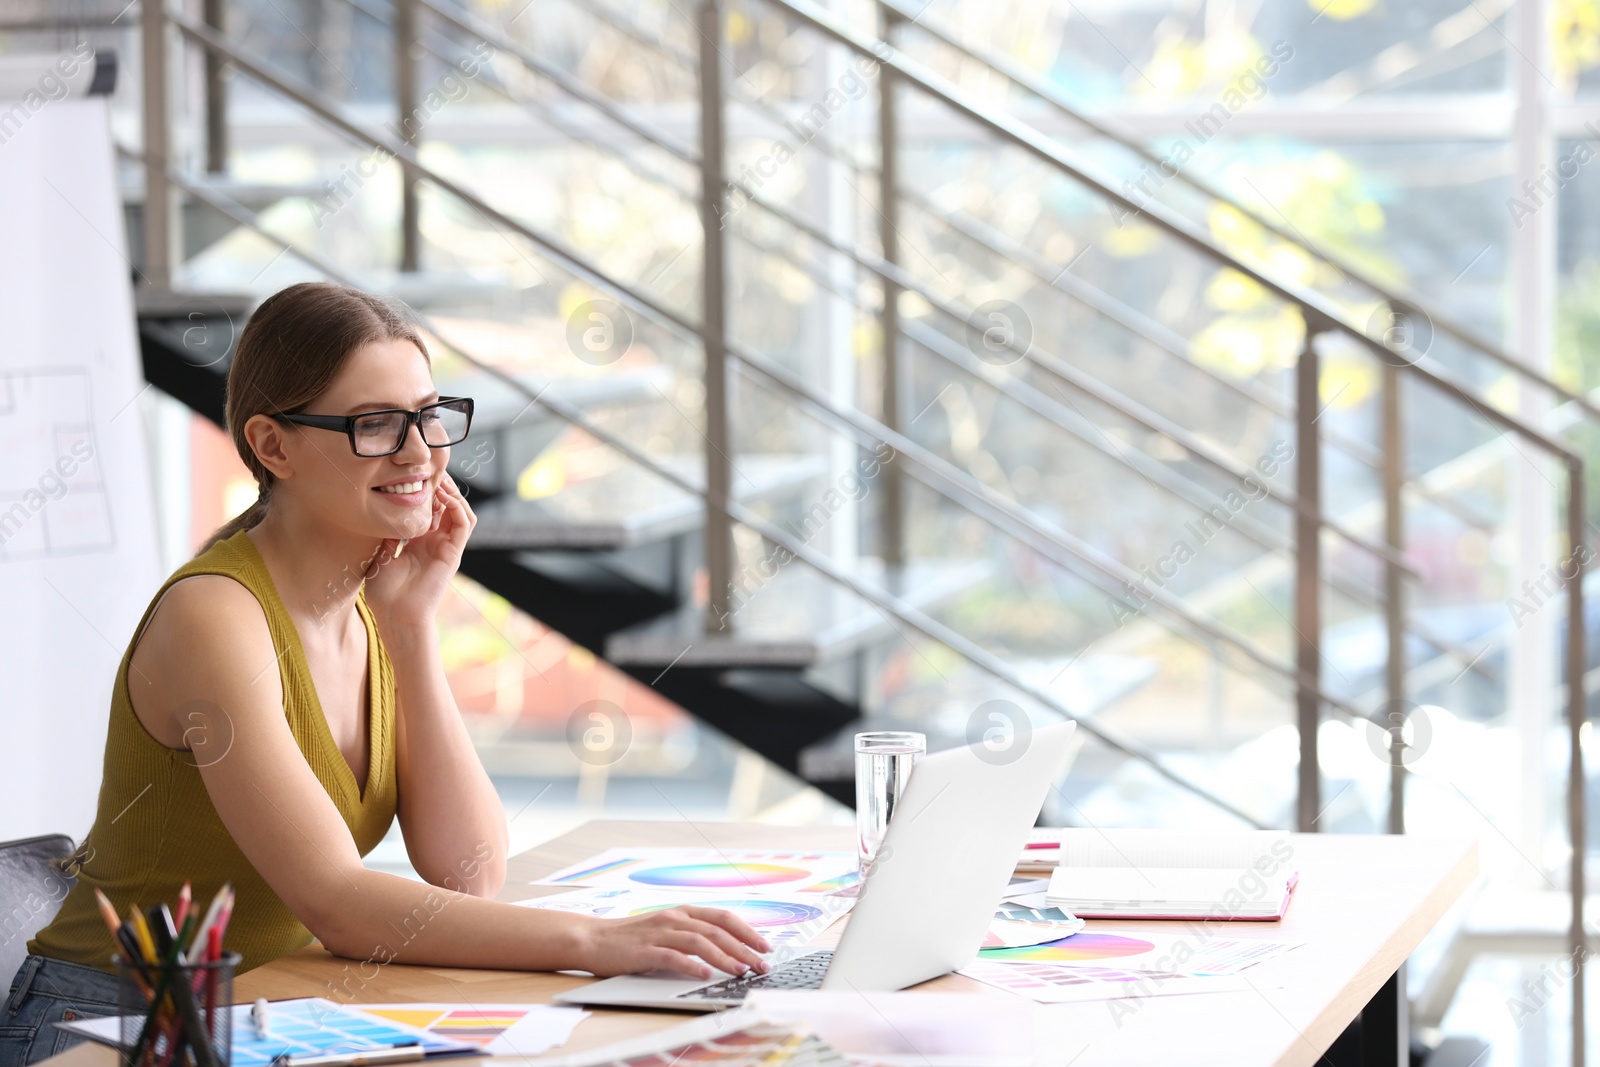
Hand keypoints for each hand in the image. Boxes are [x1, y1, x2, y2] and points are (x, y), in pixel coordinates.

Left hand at [362, 473, 475, 629]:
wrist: (397, 618)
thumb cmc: (386, 596)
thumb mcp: (381, 558)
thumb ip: (386, 538)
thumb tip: (384, 517)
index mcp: (420, 544)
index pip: (431, 510)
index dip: (427, 492)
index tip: (415, 475)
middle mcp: (436, 544)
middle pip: (448, 507)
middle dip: (442, 487)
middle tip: (431, 469)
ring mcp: (447, 549)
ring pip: (462, 512)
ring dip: (454, 494)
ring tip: (441, 480)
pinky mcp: (453, 554)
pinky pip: (464, 524)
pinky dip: (457, 507)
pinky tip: (444, 497)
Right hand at [576, 906, 772, 978]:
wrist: (594, 939)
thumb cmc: (632, 937)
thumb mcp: (667, 928)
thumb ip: (692, 934)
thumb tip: (726, 948)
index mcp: (683, 912)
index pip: (723, 917)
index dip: (747, 931)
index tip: (765, 946)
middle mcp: (675, 918)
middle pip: (718, 931)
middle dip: (744, 948)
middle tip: (761, 964)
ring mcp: (660, 933)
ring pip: (700, 942)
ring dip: (725, 957)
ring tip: (741, 971)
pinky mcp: (646, 950)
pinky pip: (673, 957)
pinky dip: (692, 965)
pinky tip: (705, 974)